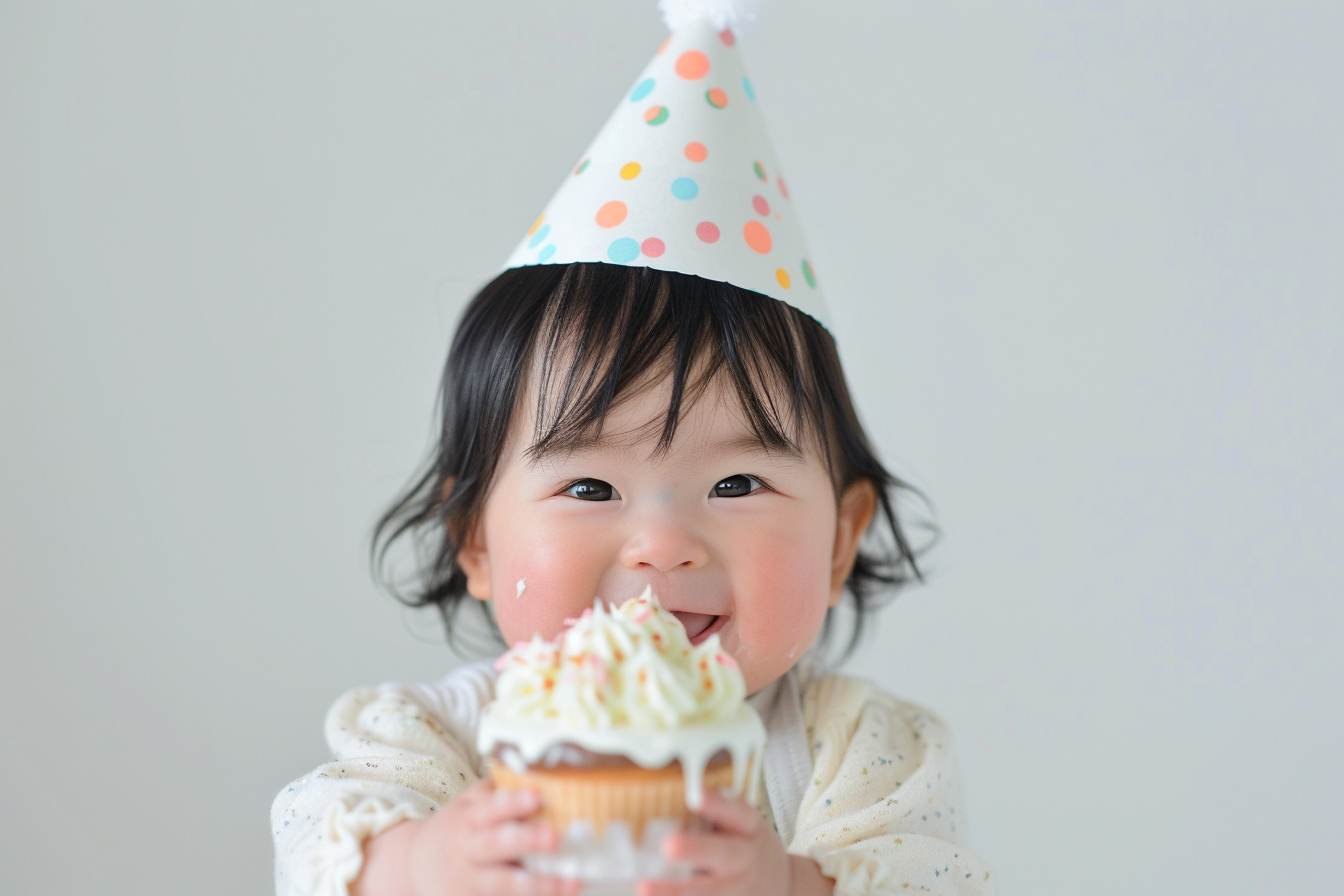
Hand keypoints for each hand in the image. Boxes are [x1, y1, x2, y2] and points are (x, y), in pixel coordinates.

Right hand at [354, 779, 579, 895]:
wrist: (418, 863)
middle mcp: (469, 850)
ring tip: (572, 883)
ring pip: (504, 884)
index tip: (537, 796)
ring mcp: (472, 881)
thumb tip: (543, 776)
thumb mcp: (470, 802)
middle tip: (555, 837)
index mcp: (470, 819)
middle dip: (526, 841)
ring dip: (539, 885)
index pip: (491, 808)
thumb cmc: (459, 826)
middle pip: (496, 845)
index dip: (513, 803)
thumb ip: (498, 793)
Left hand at [636, 789, 832, 895]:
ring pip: (709, 891)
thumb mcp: (745, 823)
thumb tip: (667, 788)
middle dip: (695, 851)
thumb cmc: (748, 844)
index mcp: (750, 829)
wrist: (782, 883)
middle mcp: (745, 858)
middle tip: (669, 846)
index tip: (696, 794)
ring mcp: (738, 888)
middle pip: (723, 855)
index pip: (737, 813)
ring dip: (675, 891)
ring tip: (644, 887)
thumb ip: (719, 811)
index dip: (718, 804)